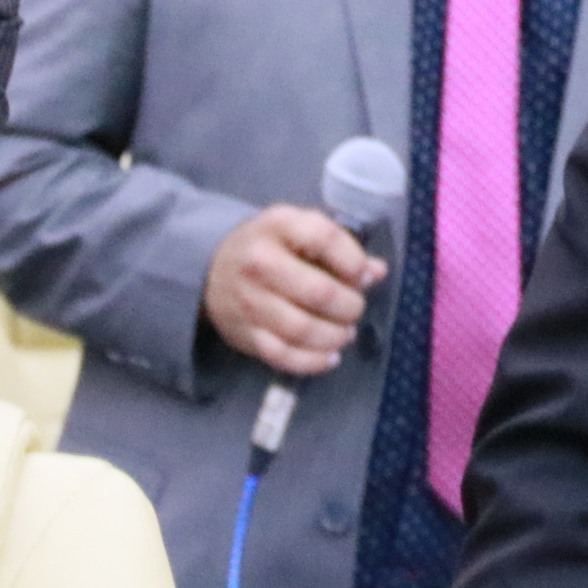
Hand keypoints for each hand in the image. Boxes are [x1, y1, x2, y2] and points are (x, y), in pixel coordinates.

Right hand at [202, 205, 387, 377]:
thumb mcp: (299, 230)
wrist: (210, 268)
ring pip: (303, 330)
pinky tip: (330, 356)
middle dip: (349, 305)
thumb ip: (340, 247)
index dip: (354, 260)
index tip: (364, 275)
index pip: (325, 238)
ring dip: (336, 336)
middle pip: (318, 292)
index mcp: (277, 226)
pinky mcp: (245, 334)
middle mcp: (259, 263)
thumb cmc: (269, 246)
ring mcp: (249, 301)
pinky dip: (313, 361)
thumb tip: (377, 272)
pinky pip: (284, 356)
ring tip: (346, 332)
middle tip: (355, 308)